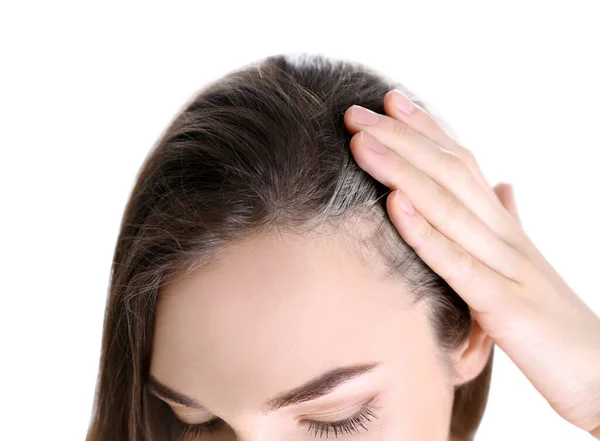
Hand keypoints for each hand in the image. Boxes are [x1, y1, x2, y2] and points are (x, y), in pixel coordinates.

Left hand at [343, 91, 599, 438]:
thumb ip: (508, 224)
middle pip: (449, 172)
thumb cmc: (555, 322)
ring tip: (362, 142)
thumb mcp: (524, 266)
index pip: (461, 163)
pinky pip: (457, 263)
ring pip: (448, 206)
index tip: (390, 101)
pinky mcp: (504, 305)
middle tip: (356, 112)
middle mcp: (503, 236)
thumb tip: (503, 186)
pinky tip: (394, 204)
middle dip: (400, 138)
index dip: (426, 129)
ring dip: (401, 171)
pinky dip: (424, 232)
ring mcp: (505, 266)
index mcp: (503, 227)